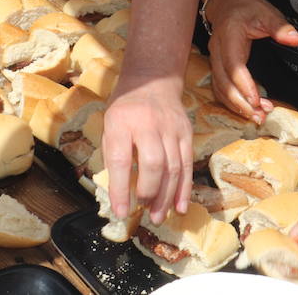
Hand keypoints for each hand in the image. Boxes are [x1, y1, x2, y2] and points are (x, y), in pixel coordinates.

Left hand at [102, 74, 193, 222]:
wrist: (152, 80)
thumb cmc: (125, 109)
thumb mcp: (109, 126)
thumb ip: (113, 157)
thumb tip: (118, 194)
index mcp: (121, 122)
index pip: (121, 160)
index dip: (120, 189)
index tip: (121, 212)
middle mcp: (148, 124)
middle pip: (153, 163)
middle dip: (149, 192)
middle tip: (143, 211)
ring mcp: (171, 128)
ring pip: (173, 168)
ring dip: (166, 197)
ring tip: (158, 216)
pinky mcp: (186, 133)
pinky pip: (187, 165)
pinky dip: (184, 189)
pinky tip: (178, 207)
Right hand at [206, 0, 297, 121]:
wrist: (226, 2)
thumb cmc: (246, 7)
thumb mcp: (266, 12)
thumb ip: (280, 27)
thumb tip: (296, 39)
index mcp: (229, 37)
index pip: (234, 66)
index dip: (244, 85)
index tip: (257, 100)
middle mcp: (218, 50)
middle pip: (223, 83)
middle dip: (241, 103)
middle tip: (260, 116)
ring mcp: (215, 59)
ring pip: (220, 88)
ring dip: (236, 105)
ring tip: (257, 117)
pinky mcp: (217, 66)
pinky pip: (220, 88)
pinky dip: (232, 101)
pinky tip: (247, 109)